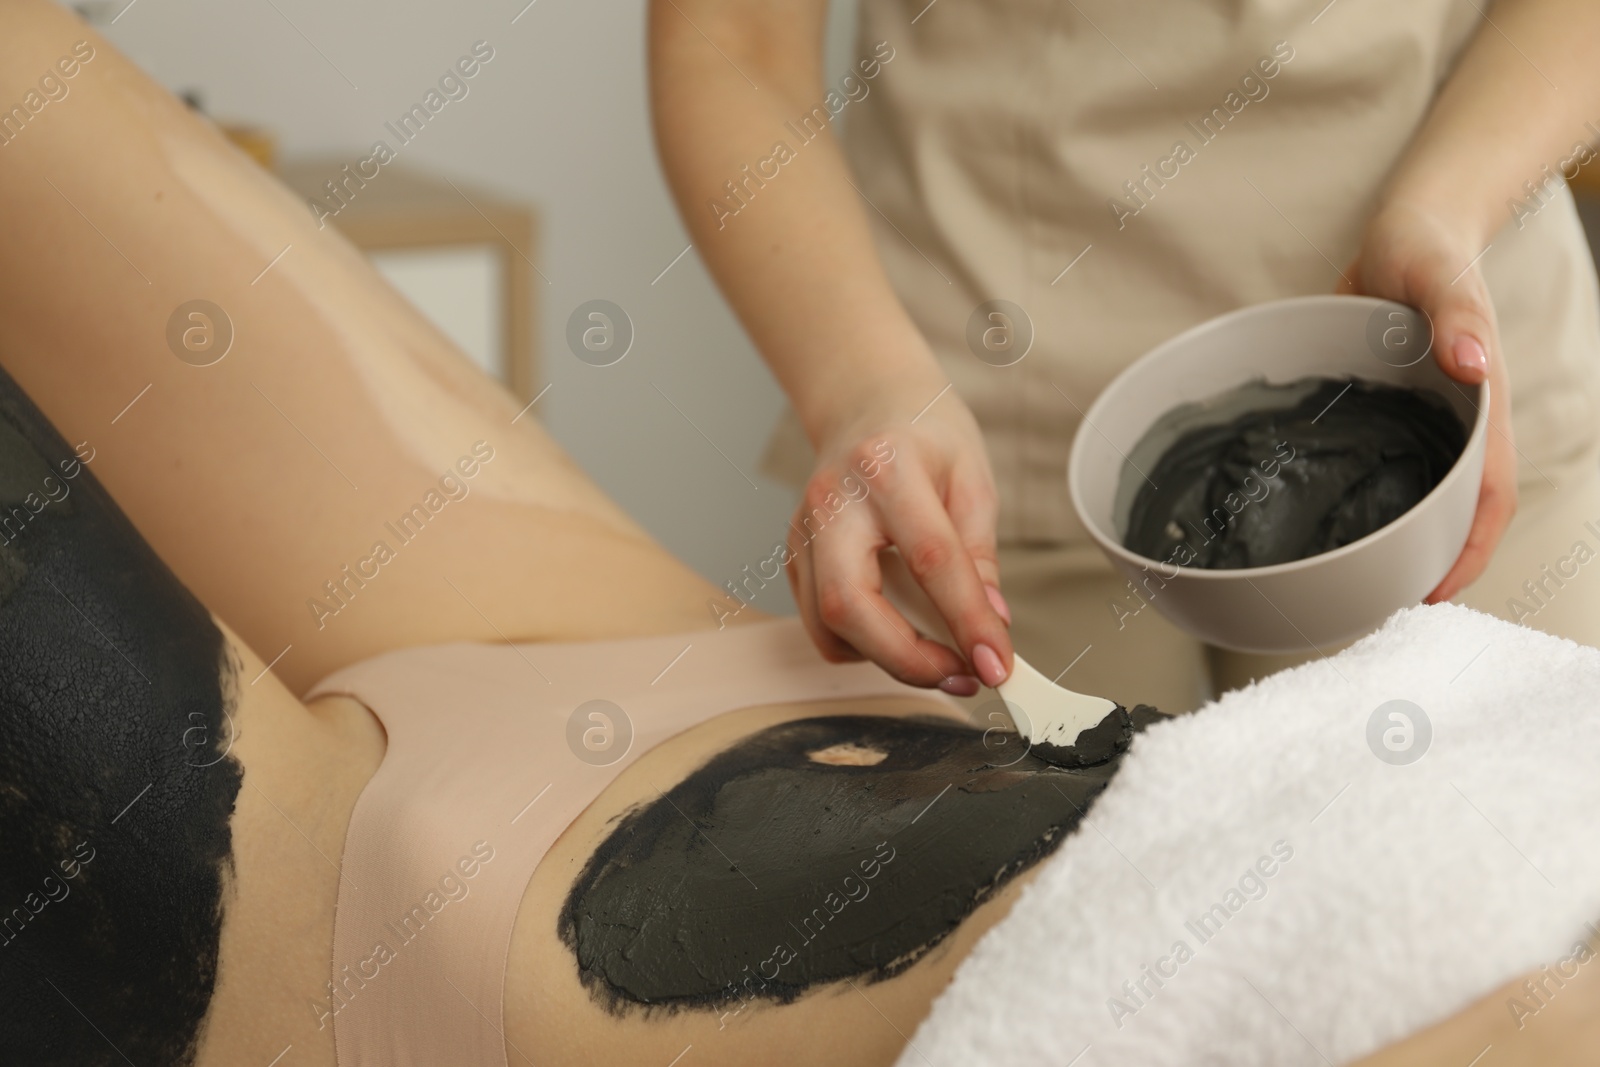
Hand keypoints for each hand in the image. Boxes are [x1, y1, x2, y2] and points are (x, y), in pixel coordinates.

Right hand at [784, 387, 1012, 692]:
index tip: (998, 664)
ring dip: (887, 658)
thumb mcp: (972, 479)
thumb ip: (978, 554)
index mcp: (886, 469)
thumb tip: (991, 622)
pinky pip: (820, 624)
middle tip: (961, 674)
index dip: (967, 622)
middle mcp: (832, 502)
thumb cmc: (924, 433)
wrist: (867, 403)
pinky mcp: (794, 556)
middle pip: (849, 605)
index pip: (930, 561)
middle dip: (908, 659)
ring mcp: (803, 531)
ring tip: (937, 655)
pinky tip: (898, 630)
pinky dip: (862, 644)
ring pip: (827, 625)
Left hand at [1339, 200, 1516, 602]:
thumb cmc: (1428, 249)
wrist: (1408, 229)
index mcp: (1478, 406)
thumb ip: (1456, 314)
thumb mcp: (1439, 275)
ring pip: (1417, 495)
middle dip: (1427, 562)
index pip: (1487, 496)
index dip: (1467, 550)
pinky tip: (1322, 523)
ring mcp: (1419, 421)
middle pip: (1454, 512)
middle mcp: (1453, 424)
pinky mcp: (1385, 411)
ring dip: (1396, 539)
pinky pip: (1383, 466)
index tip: (1431, 593)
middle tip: (1374, 604)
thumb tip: (1474, 363)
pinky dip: (1365, 499)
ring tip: (1349, 581)